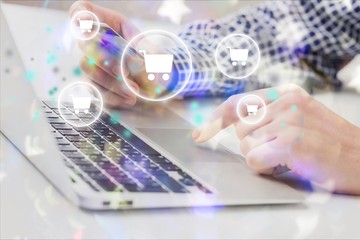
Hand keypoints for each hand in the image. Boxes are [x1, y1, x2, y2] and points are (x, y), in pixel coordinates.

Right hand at [69, 1, 140, 107]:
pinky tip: (129, 100)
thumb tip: (143, 64)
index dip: (80, 14)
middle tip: (126, 72)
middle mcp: (91, 40)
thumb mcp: (150, 48)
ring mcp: (89, 61)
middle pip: (87, 44)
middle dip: (106, 59)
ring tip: (135, 92)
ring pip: (89, 68)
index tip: (84, 19)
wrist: (148, 75)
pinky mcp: (92, 81)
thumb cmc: (143, 53)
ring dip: (112, 82)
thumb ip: (148, 52)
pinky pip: (94, 89)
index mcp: (105, 23)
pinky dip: (113, 96)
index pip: (83, 10)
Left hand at [192, 84, 359, 194]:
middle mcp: (285, 102)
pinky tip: (288, 164)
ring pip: (246, 145)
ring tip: (289, 156)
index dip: (215, 118)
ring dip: (262, 155)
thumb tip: (235, 123)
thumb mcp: (301, 117)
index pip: (238, 102)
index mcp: (286, 94)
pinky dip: (266, 168)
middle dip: (253, 143)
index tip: (200, 133)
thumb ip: (270, 114)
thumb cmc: (329, 143)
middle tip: (279, 149)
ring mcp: (289, 120)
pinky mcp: (291, 141)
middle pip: (239, 128)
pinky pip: (254, 159)